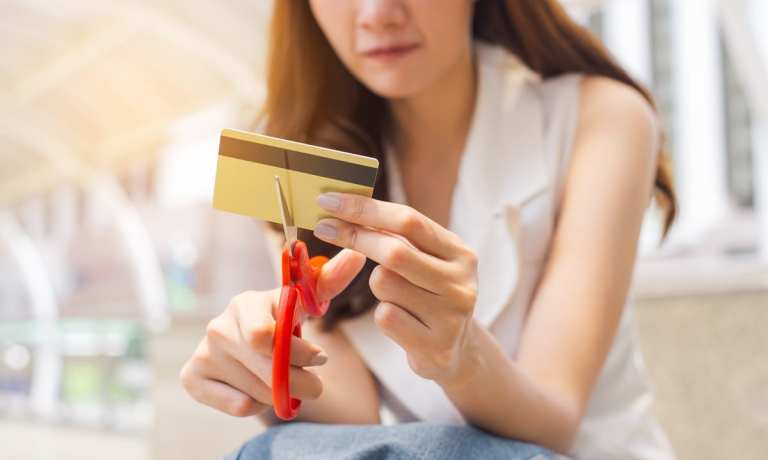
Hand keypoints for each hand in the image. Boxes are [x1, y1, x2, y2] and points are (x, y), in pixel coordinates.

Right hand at [180, 248, 365, 416]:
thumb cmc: (281, 321)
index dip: (298, 354)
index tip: (320, 357)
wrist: (251, 346)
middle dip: (301, 381)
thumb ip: (328, 283)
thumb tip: (357, 255)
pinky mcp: (192, 377)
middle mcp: (218, 326)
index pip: (267, 337)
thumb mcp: (305, 305)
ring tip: (282, 379)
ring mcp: (202, 353)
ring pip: (257, 391)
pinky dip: (256, 404)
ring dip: (281, 394)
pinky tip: (255, 388)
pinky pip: (238, 405)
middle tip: (313, 382)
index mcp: (245, 304)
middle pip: (266, 369)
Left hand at [314, 192, 479, 386]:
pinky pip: (385, 317)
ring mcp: (451, 316)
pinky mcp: (435, 346)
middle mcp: (461, 282)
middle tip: (324, 227)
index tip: (329, 199)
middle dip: (355, 236)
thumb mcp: (427, 262)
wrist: (455, 352)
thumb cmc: (429, 296)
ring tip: (397, 297)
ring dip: (376, 285)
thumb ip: (398, 236)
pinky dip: (383, 316)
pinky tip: (402, 323)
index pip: (409, 221)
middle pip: (394, 251)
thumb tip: (345, 205)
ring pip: (384, 284)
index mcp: (461, 253)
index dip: (365, 208)